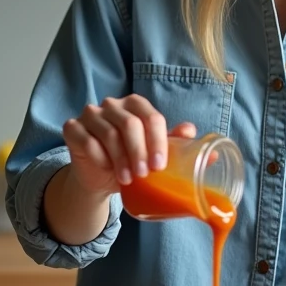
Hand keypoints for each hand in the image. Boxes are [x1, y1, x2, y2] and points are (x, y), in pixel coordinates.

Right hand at [62, 94, 195, 195]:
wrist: (101, 176)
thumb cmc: (131, 161)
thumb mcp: (155, 155)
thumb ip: (178, 148)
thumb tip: (214, 153)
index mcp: (136, 105)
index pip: (151, 117)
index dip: (158, 141)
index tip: (160, 166)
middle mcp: (112, 105)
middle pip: (129, 123)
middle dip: (139, 151)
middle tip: (144, 174)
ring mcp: (90, 115)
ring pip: (107, 133)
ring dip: (120, 159)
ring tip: (128, 179)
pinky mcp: (72, 128)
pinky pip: (85, 140)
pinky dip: (97, 157)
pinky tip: (105, 169)